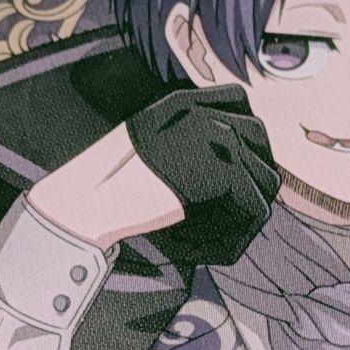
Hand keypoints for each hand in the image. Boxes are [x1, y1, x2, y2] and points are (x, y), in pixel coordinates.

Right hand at [27, 85, 278, 260]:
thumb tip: (240, 161)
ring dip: (245, 213)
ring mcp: (217, 136)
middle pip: (262, 142)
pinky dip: (237, 236)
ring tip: (214, 239)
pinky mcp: (224, 168)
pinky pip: (257, 209)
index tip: (235, 173)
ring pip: (266, 181)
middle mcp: (206, 110)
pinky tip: (207, 249)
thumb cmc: (106, 186)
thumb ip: (189, 139)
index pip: (241, 101)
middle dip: (253, 179)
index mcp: (184, 100)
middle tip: (230, 214)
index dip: (247, 140)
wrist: (83, 202)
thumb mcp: (152, 143)